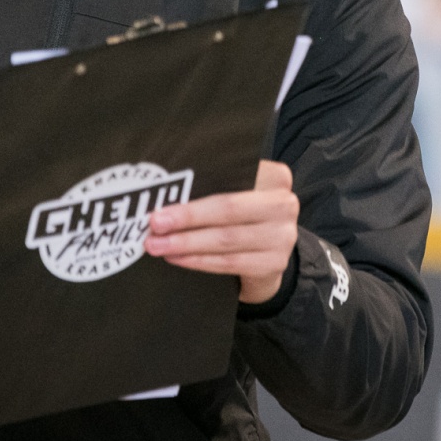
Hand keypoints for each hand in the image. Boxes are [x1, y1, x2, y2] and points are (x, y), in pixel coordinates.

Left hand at [145, 160, 300, 305]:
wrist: (268, 256)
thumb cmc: (243, 219)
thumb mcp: (238, 195)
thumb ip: (214, 187)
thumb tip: (167, 189)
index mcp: (275, 177)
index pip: (232, 177)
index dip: (198, 186)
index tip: (166, 191)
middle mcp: (284, 204)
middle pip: (228, 209)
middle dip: (187, 217)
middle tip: (155, 223)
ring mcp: (283, 236)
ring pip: (226, 239)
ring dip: (186, 243)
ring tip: (158, 245)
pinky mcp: (274, 263)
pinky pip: (229, 262)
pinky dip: (198, 260)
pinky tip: (177, 258)